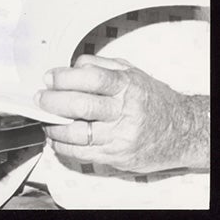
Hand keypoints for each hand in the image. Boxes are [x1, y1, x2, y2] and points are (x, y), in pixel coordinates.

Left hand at [35, 54, 197, 172]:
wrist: (183, 131)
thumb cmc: (152, 99)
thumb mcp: (131, 73)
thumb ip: (100, 66)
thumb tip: (67, 68)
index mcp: (127, 86)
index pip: (91, 78)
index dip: (64, 77)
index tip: (49, 78)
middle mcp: (125, 111)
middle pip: (81, 105)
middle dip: (52, 101)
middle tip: (40, 98)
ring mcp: (121, 136)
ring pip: (78, 132)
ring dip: (53, 127)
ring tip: (45, 120)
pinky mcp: (118, 156)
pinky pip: (83, 153)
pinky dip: (63, 147)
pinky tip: (57, 139)